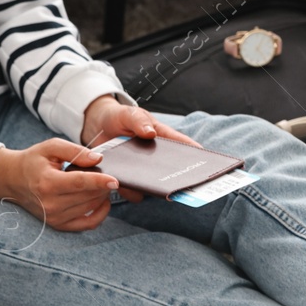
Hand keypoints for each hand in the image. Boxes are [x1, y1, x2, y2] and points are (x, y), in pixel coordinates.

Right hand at [0, 138, 118, 231]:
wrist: (14, 180)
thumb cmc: (33, 161)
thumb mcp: (51, 147)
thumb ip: (75, 150)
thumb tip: (98, 159)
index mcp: (47, 182)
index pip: (79, 183)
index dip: (99, 182)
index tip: (115, 180)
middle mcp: (50, 203)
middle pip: (88, 195)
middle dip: (101, 184)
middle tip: (99, 172)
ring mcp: (55, 217)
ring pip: (91, 207)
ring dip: (101, 194)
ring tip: (96, 183)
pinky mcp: (59, 224)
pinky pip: (88, 224)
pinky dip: (101, 214)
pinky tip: (102, 201)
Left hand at [78, 96, 201, 203]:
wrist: (97, 127)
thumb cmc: (119, 117)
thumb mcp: (129, 114)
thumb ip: (139, 121)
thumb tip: (150, 133)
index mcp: (162, 137)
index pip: (183, 145)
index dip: (195, 154)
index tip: (207, 163)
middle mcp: (156, 156)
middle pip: (172, 170)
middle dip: (178, 178)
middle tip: (182, 184)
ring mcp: (143, 169)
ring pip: (153, 184)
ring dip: (152, 188)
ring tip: (149, 188)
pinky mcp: (128, 178)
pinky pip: (132, 190)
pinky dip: (129, 190)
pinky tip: (122, 186)